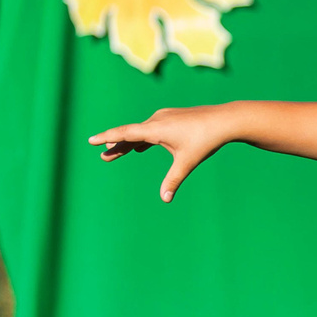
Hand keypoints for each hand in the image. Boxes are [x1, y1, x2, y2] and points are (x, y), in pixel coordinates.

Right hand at [88, 105, 237, 199]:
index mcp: (155, 128)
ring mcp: (164, 118)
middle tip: (103, 157)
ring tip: (115, 152)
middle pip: (130, 134)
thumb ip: (174, 180)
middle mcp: (156, 120)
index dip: (107, 137)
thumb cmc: (206, 140)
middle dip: (115, 145)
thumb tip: (165, 199)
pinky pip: (151, 129)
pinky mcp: (172, 118)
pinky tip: (140, 147)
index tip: (91, 141)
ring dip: (128, 142)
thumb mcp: (187, 162)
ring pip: (141, 131)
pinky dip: (143, 139)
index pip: (124, 133)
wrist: (225, 120)